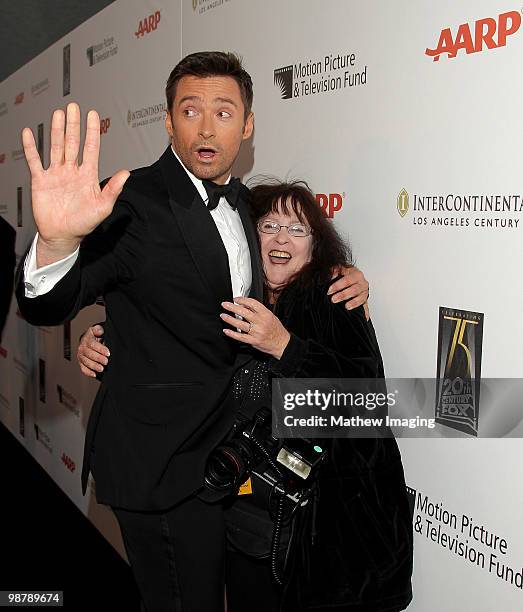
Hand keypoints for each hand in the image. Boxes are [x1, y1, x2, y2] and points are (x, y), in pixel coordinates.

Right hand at [21, 103, 129, 265]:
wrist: (62, 236)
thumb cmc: (84, 223)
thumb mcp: (103, 207)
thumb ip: (113, 189)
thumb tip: (126, 173)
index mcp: (88, 176)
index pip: (91, 148)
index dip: (92, 132)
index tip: (93, 115)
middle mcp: (72, 171)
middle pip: (73, 143)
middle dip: (74, 125)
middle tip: (74, 107)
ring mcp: (56, 174)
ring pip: (56, 147)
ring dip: (57, 130)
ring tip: (59, 113)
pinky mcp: (41, 181)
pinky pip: (35, 160)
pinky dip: (31, 147)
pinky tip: (29, 133)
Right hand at [77, 324, 109, 377]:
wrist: (91, 339)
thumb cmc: (97, 335)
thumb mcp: (98, 330)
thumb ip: (99, 330)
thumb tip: (100, 331)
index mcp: (87, 338)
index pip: (92, 344)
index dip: (100, 349)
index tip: (108, 353)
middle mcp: (82, 347)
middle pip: (88, 354)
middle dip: (98, 358)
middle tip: (106, 362)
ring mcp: (81, 355)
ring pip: (85, 361)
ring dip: (93, 366)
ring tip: (102, 369)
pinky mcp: (81, 362)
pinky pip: (83, 368)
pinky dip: (88, 372)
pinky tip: (94, 374)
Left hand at [220, 297, 290, 358]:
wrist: (282, 343)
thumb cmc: (276, 329)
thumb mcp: (270, 316)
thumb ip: (259, 311)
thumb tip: (246, 305)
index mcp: (266, 314)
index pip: (252, 303)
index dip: (242, 300)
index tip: (236, 299)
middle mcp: (261, 322)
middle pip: (244, 312)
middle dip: (232, 308)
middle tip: (225, 305)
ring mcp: (256, 332)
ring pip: (240, 324)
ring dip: (229, 319)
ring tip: (223, 315)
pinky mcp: (253, 341)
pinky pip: (240, 337)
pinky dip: (232, 333)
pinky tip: (226, 330)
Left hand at [328, 265, 369, 318]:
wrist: (355, 277)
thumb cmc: (346, 274)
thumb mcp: (340, 269)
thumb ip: (334, 270)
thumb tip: (331, 275)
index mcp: (356, 274)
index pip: (347, 280)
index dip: (338, 285)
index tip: (329, 290)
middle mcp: (362, 283)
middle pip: (354, 289)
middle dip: (343, 295)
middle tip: (333, 299)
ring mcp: (365, 292)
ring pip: (361, 298)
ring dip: (354, 303)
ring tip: (346, 307)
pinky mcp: (365, 299)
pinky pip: (366, 306)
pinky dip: (366, 312)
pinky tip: (364, 317)